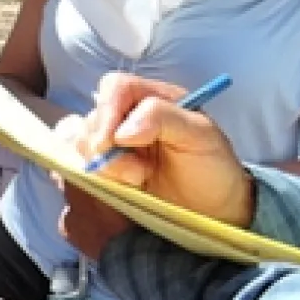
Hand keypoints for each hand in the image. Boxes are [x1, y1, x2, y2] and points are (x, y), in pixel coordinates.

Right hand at [56, 73, 254, 257]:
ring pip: (84, 141)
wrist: (215, 211)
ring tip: (137, 179)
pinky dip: (97, 175)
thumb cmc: (213, 169)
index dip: (108, 110)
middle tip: (135, 172)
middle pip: (94, 116)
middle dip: (105, 145)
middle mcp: (131, 117)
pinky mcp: (110, 169)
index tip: (112, 142)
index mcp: (155, 98)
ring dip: (104, 164)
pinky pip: (85, 164)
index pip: (116, 88)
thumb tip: (121, 131)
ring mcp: (118, 144)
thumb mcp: (201, 136)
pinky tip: (125, 184)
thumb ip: (163, 118)